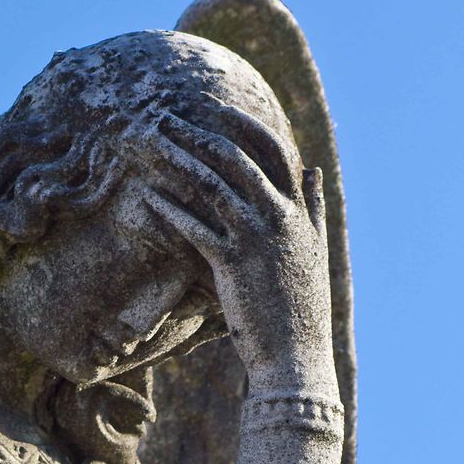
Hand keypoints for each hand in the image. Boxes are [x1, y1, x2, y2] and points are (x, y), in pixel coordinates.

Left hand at [138, 99, 336, 392]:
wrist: (295, 354)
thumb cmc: (300, 306)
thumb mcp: (314, 249)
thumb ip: (312, 206)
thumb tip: (312, 168)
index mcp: (299, 212)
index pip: (276, 151)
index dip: (245, 125)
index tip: (217, 108)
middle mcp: (280, 218)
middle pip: (238, 158)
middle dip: (200, 133)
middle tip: (168, 117)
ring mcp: (257, 239)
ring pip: (214, 185)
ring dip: (180, 159)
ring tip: (152, 144)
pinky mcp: (232, 264)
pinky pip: (196, 227)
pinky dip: (172, 209)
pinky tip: (149, 196)